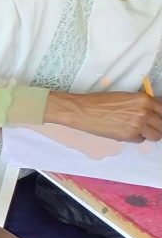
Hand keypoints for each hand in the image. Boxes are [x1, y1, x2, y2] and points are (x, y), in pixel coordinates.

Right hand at [46, 91, 161, 141]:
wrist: (82, 111)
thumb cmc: (99, 102)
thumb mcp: (125, 97)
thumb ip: (141, 104)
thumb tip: (152, 112)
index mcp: (144, 99)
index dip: (161, 116)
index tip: (158, 118)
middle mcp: (144, 112)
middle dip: (157, 126)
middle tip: (149, 126)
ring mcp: (138, 125)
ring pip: (156, 135)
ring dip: (149, 134)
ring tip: (139, 131)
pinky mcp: (129, 136)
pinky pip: (140, 140)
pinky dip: (136, 138)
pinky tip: (125, 131)